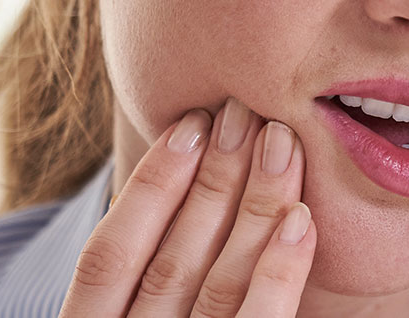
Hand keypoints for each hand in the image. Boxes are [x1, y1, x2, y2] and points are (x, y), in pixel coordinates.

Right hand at [58, 98, 315, 316]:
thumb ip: (137, 274)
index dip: (150, 184)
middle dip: (211, 179)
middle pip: (171, 261)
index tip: (192, 122)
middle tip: (245, 111)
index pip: (108, 255)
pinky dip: (279, 272)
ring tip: (281, 142)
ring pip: (219, 285)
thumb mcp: (121, 312)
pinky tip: (301, 220)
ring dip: (253, 207)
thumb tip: (174, 173)